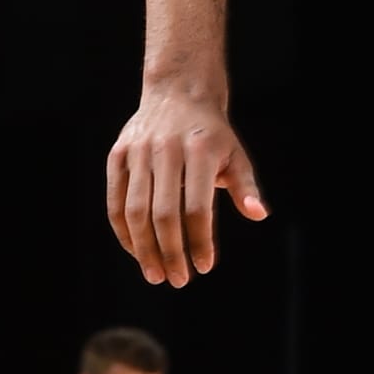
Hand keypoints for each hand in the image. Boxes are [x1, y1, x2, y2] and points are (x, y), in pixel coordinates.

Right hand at [107, 83, 267, 288]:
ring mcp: (137, 152)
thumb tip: (258, 214)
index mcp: (199, 151)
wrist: (178, 93)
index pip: (197, 208)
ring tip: (155, 274)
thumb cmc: (213, 135)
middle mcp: (165, 150)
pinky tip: (136, 251)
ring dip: (142, 249)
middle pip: (162, 214)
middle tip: (177, 280)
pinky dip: (123, 231)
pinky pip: (115, 201)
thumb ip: (246, 187)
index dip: (199, 241)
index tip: (204, 267)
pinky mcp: (117, 155)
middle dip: (170, 253)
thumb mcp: (236, 156)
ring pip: (134, 211)